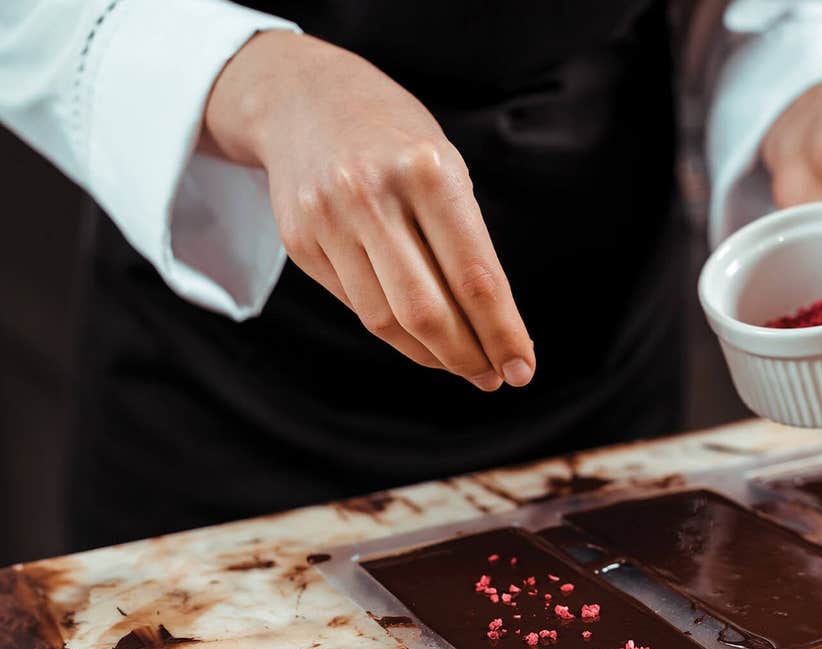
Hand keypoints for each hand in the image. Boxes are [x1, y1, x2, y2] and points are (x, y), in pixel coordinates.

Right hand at [201, 31, 533, 390]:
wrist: (303, 97)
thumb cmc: (396, 138)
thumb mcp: (446, 164)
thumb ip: (465, 239)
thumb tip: (493, 325)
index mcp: (429, 172)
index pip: (475, 276)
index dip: (502, 332)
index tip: (522, 367)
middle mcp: (374, 196)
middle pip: (427, 311)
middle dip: (468, 356)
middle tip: (494, 377)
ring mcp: (329, 219)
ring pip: (386, 320)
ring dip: (432, 355)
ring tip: (463, 365)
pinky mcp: (299, 240)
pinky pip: (355, 306)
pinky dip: (394, 332)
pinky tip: (420, 339)